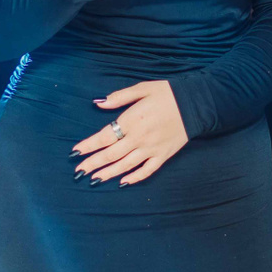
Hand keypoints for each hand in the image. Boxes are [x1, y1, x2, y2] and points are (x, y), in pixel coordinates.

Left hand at [72, 80, 188, 185]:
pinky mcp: (163, 155)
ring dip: (108, 173)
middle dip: (93, 163)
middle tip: (78, 171)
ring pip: (125, 165)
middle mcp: (139, 137)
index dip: (88, 146)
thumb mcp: (142, 88)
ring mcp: (152, 148)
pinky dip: (135, 178)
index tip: (75, 152)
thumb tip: (98, 103)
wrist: (196, 103)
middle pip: (111, 154)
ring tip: (93, 180)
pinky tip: (123, 182)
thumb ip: (119, 97)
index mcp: (132, 120)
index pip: (104, 136)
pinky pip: (147, 170)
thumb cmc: (167, 93)